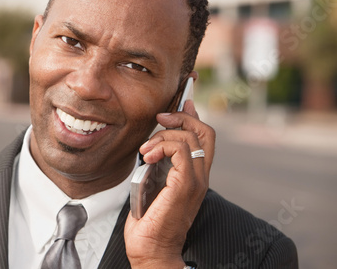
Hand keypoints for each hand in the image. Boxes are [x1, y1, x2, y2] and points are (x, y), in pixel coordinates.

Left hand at [124, 100, 214, 267]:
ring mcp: (196, 180)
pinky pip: (180, 149)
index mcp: (194, 174)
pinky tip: (147, 157)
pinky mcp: (185, 184)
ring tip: (146, 151)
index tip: (182, 102)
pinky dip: (161, 146)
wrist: (150, 249)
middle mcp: (200, 176)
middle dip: (182, 116)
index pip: (205, 137)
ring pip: (190, 136)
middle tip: (160, 118)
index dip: (194, 115)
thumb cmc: (148, 221)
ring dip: (162, 136)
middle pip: (205, 131)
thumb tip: (153, 145)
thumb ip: (158, 164)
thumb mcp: (153, 183)